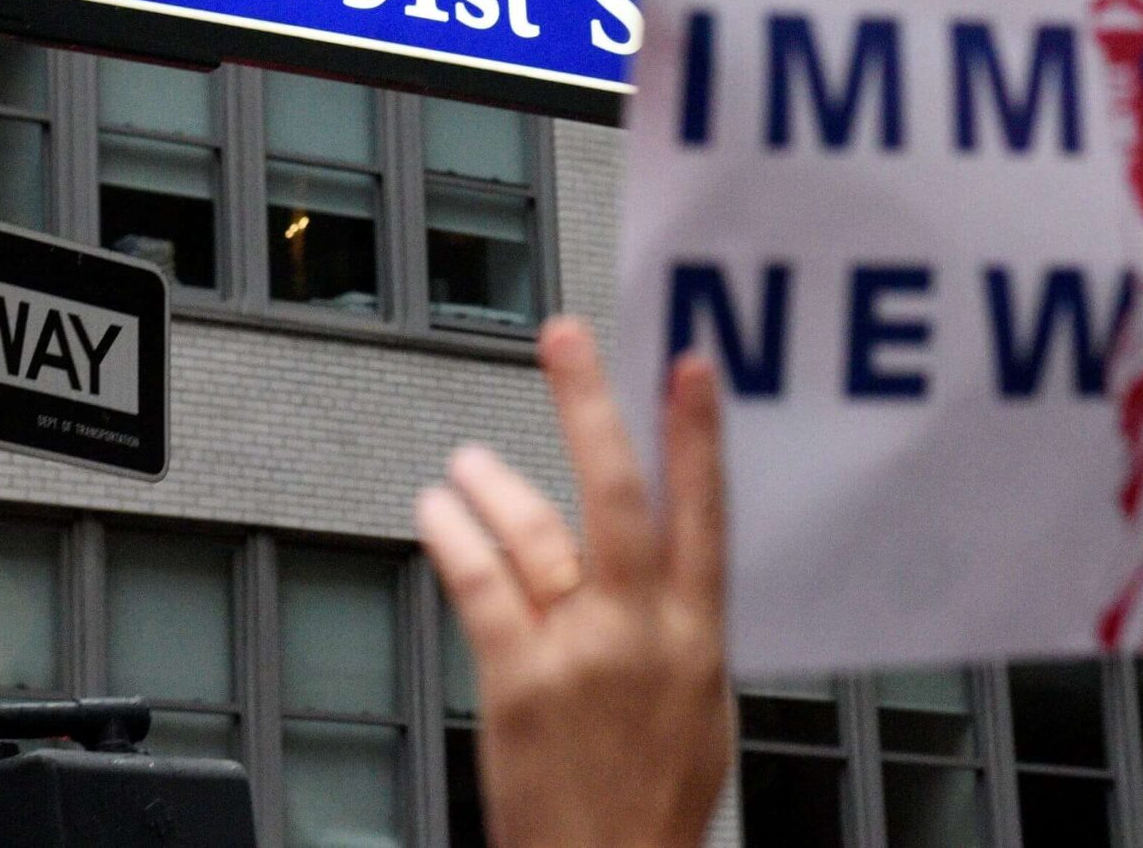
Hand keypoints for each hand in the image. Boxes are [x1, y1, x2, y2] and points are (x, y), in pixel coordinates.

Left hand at [416, 318, 731, 847]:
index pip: (705, 514)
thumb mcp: (703, 713)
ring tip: (468, 462)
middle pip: (617, 495)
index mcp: (698, 642)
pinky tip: (437, 509)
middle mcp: (639, 636)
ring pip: (535, 531)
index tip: (686, 369)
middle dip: (590, 406)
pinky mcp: (516, 683)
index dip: (697, 434)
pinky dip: (454, 534)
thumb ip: (682, 631)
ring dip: (493, 481)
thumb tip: (668, 564)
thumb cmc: (652, 809)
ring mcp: (576, 656)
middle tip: (566, 342)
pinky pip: (479, 584)